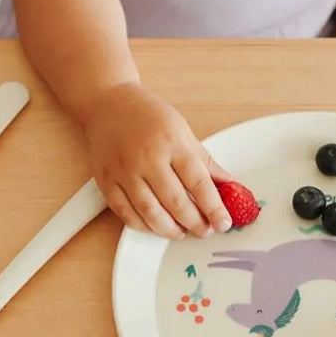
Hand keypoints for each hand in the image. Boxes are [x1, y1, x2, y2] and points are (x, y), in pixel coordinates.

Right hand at [84, 83, 231, 237]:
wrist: (106, 105)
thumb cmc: (147, 116)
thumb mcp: (182, 131)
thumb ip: (204, 161)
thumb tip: (229, 185)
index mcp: (172, 143)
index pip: (198, 182)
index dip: (214, 208)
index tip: (224, 222)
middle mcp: (147, 157)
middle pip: (176, 202)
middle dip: (195, 223)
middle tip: (205, 230)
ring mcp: (124, 171)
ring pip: (150, 212)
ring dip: (171, 229)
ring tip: (183, 232)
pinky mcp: (107, 181)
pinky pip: (126, 213)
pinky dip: (144, 226)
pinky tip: (156, 226)